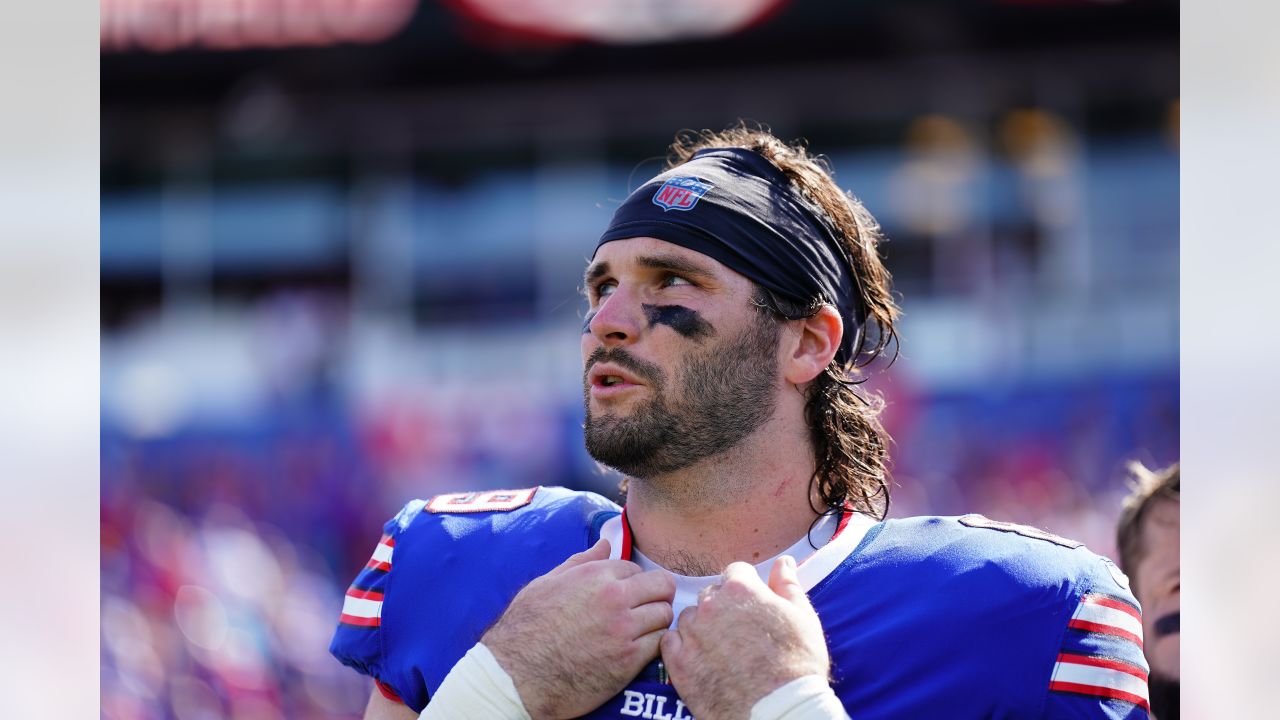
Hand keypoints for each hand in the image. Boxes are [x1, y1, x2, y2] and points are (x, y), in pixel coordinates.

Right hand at [482, 539, 675, 718]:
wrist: (517, 675)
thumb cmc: (525, 628)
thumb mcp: (546, 584)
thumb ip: (581, 562)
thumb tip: (605, 544)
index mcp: (595, 575)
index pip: (636, 568)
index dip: (631, 582)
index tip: (625, 595)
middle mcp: (614, 597)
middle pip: (662, 586)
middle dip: (657, 594)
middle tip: (646, 607)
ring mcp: (624, 629)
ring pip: (664, 615)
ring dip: (656, 621)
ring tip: (641, 630)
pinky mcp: (628, 660)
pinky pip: (659, 644)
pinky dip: (652, 646)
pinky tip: (636, 649)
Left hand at [660, 556, 830, 719]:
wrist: (778, 712)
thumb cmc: (797, 667)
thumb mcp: (803, 619)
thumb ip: (788, 586)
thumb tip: (784, 563)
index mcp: (741, 590)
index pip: (735, 573)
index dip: (746, 590)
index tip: (752, 607)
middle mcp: (711, 606)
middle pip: (711, 595)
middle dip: (724, 608)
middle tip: (740, 633)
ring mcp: (692, 635)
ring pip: (690, 618)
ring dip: (702, 627)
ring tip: (722, 650)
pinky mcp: (679, 663)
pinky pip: (670, 642)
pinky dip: (682, 648)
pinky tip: (701, 660)